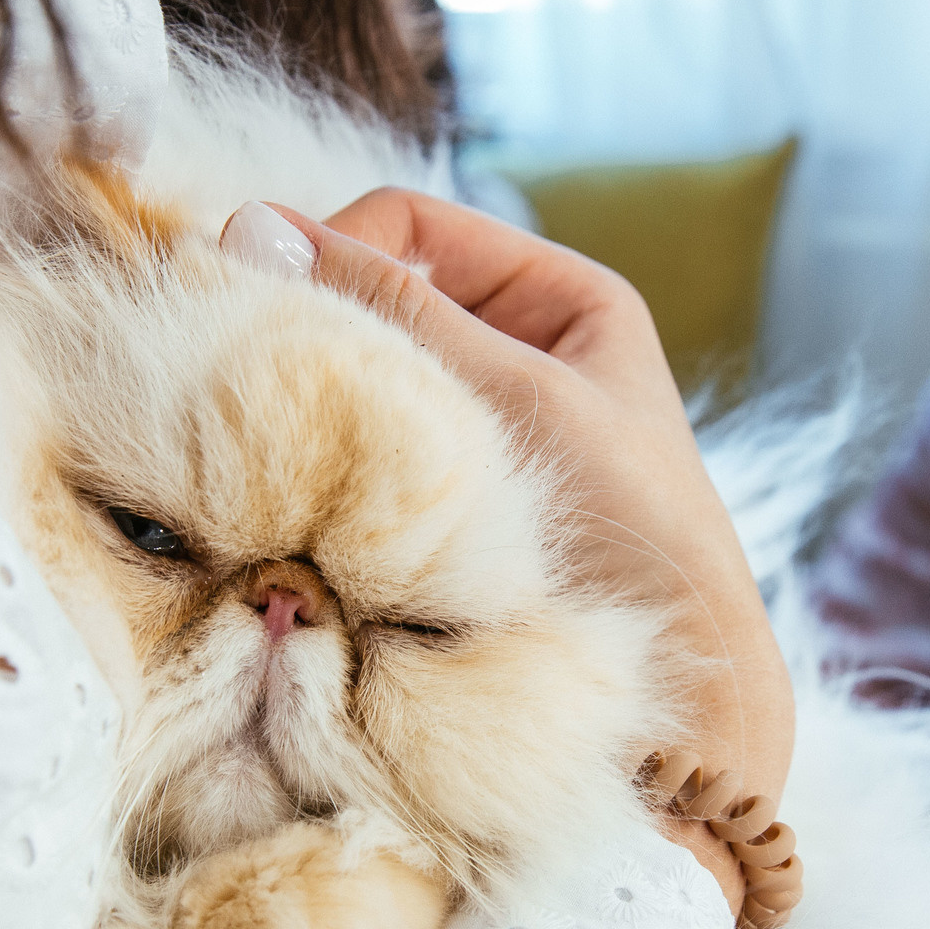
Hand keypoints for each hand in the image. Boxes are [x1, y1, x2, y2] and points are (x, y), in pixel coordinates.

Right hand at [218, 192, 794, 914]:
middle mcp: (524, 354)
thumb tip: (252, 227)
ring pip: (369, 383)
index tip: (266, 304)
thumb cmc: (631, 533)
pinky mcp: (453, 511)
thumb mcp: (518, 398)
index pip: (408, 226)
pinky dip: (339, 469)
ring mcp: (485, 434)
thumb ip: (396, 312)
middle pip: (381, 304)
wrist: (677, 702)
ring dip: (329, 409)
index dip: (335, 250)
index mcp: (565, 299)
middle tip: (260, 380)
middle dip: (326, 334)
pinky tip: (317, 502)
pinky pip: (373, 459)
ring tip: (292, 449)